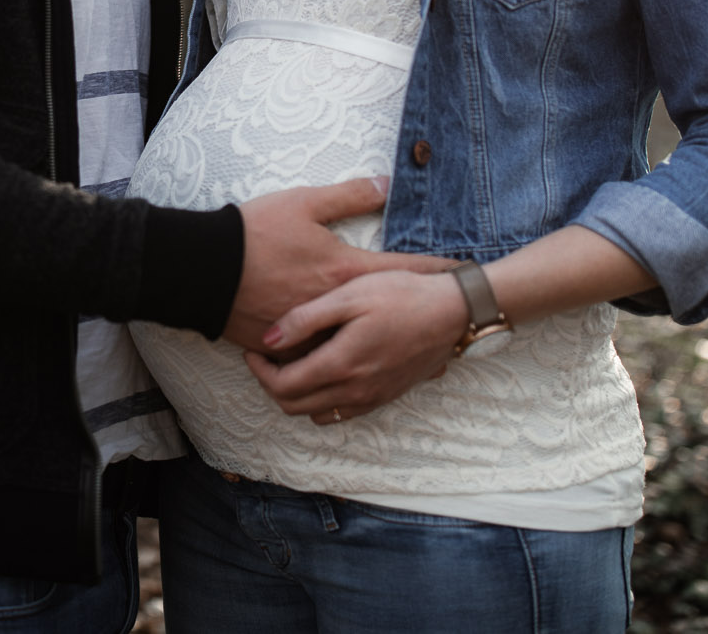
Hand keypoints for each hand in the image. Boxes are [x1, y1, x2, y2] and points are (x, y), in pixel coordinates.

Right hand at [224, 179, 456, 351]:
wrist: (202, 269)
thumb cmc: (252, 233)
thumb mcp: (302, 203)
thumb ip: (348, 195)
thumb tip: (386, 184)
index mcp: (343, 271)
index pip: (402, 270)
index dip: (435, 269)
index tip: (463, 271)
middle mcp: (335, 307)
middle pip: (386, 315)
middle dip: (416, 313)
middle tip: (442, 314)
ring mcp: (311, 333)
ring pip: (355, 345)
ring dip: (380, 344)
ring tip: (404, 344)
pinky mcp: (284, 347)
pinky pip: (319, 359)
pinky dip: (336, 358)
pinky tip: (349, 361)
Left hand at [244, 268, 468, 420]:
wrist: (452, 311)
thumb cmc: (400, 294)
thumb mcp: (348, 295)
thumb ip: (304, 320)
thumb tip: (268, 340)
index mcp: (341, 365)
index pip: (283, 387)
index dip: (259, 371)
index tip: (255, 348)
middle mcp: (355, 390)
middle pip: (294, 407)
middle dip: (272, 384)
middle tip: (266, 357)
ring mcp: (372, 397)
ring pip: (318, 414)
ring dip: (297, 396)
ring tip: (293, 363)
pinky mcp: (386, 396)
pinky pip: (343, 412)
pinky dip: (323, 399)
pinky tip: (324, 371)